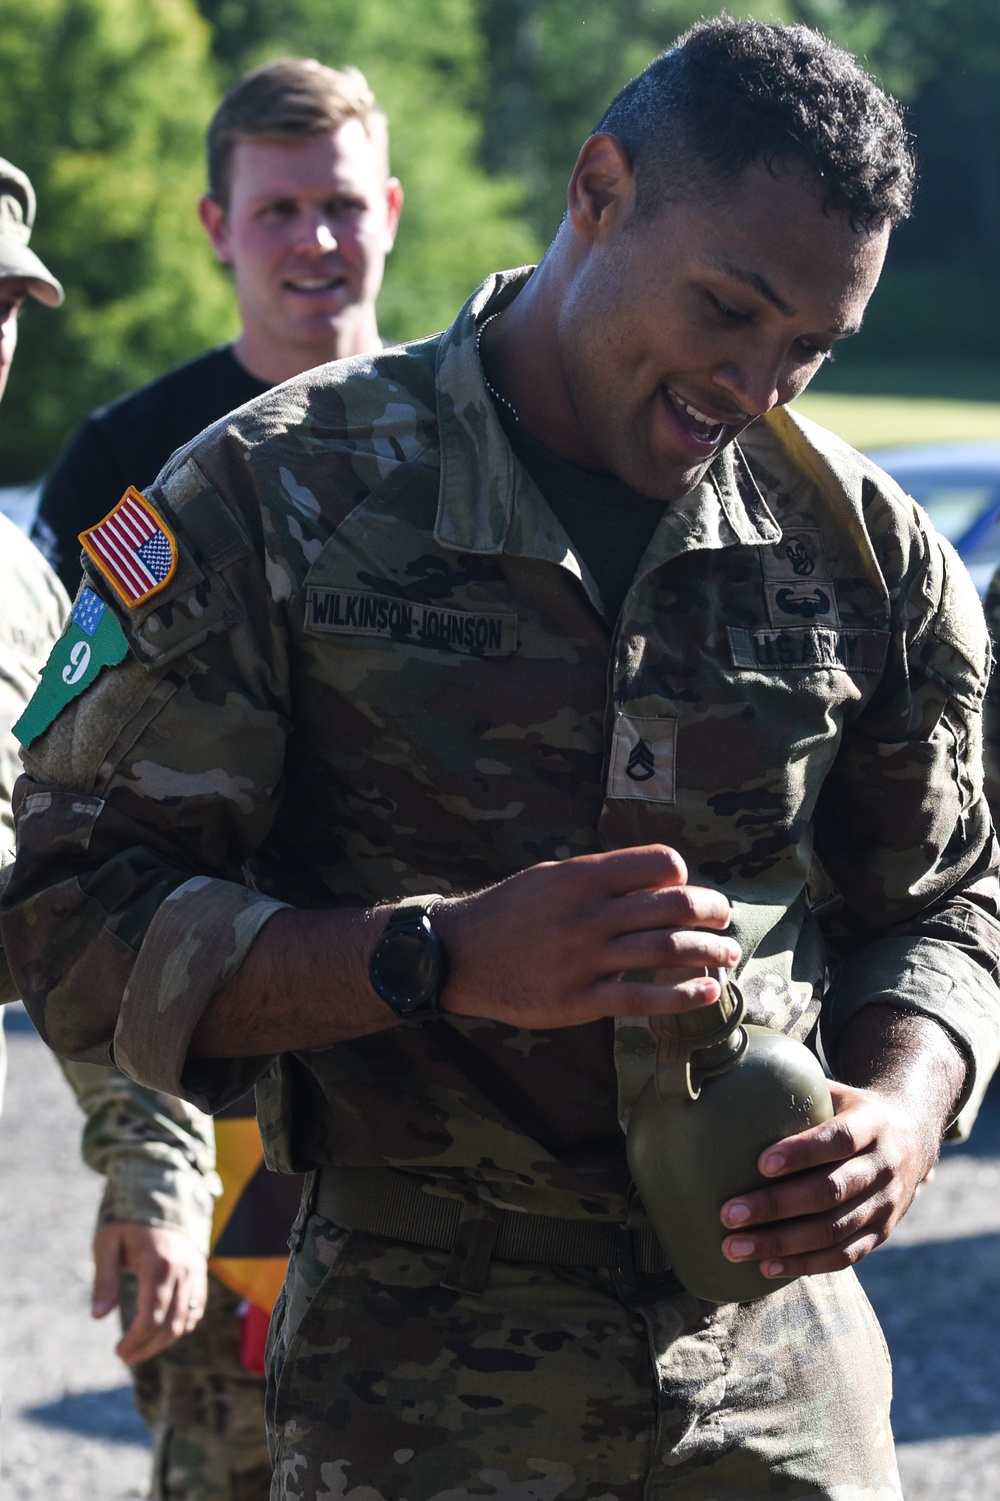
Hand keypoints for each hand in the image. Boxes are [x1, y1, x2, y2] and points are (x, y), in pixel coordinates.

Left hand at [92, 1222, 207, 1364]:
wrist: (162, 1196)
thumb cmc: (129, 1222)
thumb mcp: (107, 1243)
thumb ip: (104, 1280)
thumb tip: (98, 1316)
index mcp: (159, 1265)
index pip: (152, 1316)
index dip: (136, 1340)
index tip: (118, 1351)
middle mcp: (183, 1271)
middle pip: (170, 1324)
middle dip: (147, 1346)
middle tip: (125, 1356)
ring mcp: (195, 1272)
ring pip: (186, 1320)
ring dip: (163, 1341)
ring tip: (140, 1348)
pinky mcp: (200, 1273)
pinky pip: (196, 1309)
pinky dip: (181, 1325)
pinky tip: (161, 1332)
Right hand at [436, 844, 739, 1028]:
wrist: (460, 955)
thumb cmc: (510, 912)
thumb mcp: (551, 877)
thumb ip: (600, 877)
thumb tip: (656, 881)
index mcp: (583, 877)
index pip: (659, 863)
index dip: (682, 875)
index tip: (686, 888)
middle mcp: (588, 914)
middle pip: (673, 906)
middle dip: (711, 911)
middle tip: (724, 918)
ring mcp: (585, 959)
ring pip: (666, 951)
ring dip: (709, 952)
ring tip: (728, 954)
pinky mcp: (580, 1001)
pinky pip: (643, 998)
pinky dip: (683, 994)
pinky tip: (706, 991)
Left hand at [718, 1081, 941, 1279]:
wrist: (914, 1134)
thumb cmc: (850, 1109)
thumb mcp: (835, 1090)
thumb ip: (795, 1089)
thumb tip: (731, 1078)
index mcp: (873, 1123)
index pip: (839, 1138)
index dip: (802, 1152)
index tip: (761, 1163)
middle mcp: (885, 1165)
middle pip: (830, 1191)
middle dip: (776, 1206)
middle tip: (728, 1214)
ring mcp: (887, 1204)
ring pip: (834, 1231)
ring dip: (781, 1244)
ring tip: (734, 1247)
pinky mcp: (882, 1233)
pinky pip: (844, 1256)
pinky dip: (805, 1264)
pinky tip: (766, 1267)